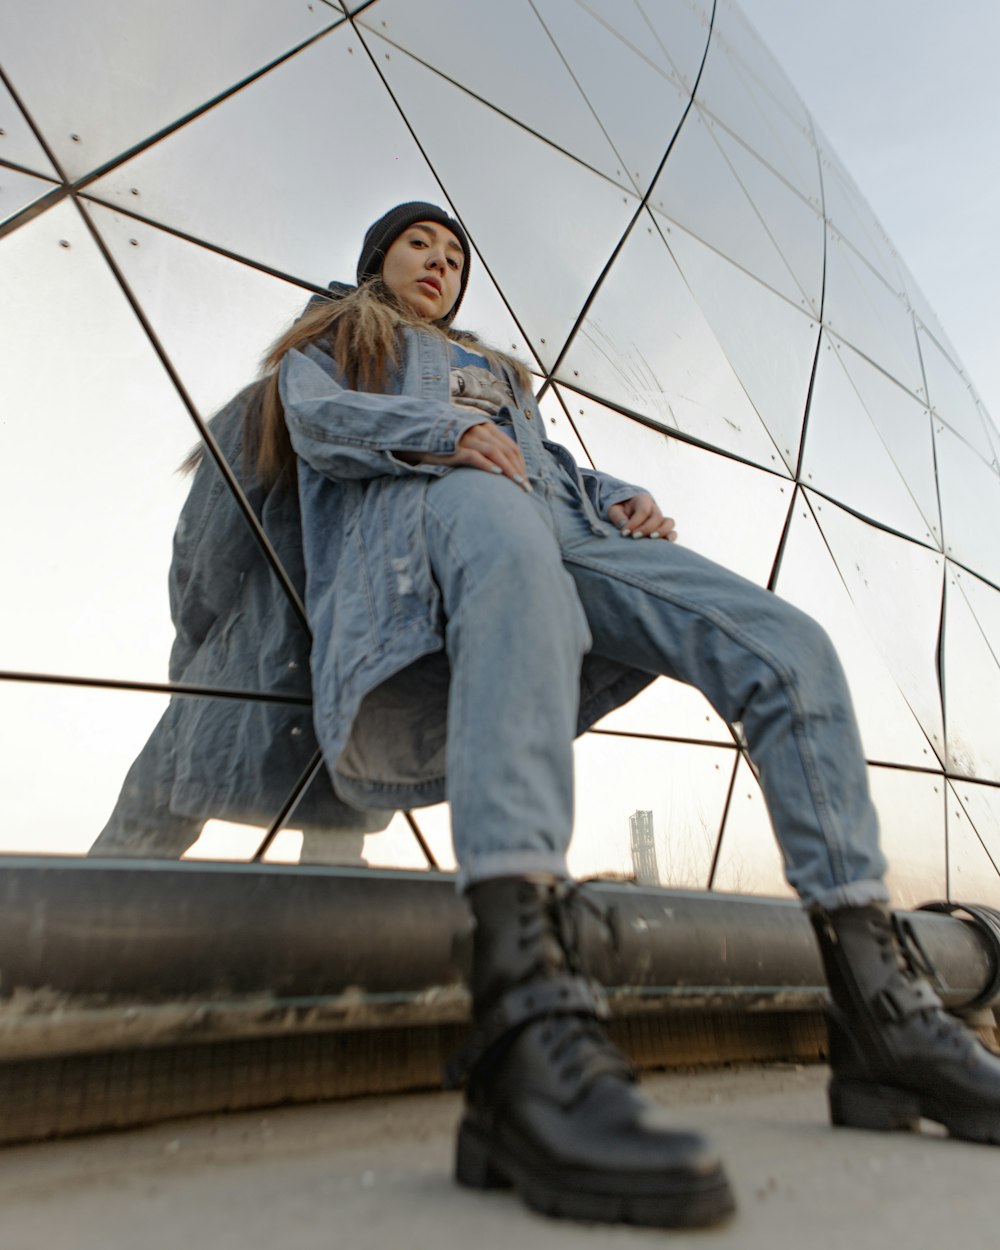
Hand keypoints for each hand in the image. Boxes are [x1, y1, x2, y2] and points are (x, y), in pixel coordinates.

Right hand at [406, 420, 531, 491]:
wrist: (416, 436)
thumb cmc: (444, 443)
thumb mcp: (467, 441)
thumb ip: (484, 448)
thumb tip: (501, 467)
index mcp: (485, 427)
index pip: (510, 446)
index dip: (521, 463)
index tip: (525, 480)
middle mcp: (478, 429)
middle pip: (507, 450)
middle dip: (519, 470)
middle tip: (526, 489)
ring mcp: (466, 437)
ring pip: (495, 452)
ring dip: (509, 470)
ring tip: (517, 485)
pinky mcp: (453, 448)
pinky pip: (474, 456)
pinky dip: (487, 464)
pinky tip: (496, 474)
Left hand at [607, 494, 676, 539]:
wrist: (627, 509)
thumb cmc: (620, 510)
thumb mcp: (614, 509)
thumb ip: (617, 516)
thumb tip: (623, 526)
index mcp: (643, 500)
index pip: (643, 511)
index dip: (634, 523)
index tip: (624, 533)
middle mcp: (655, 508)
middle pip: (657, 517)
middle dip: (646, 528)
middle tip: (634, 536)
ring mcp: (661, 519)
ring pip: (669, 523)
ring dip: (661, 532)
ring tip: (651, 539)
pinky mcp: (664, 529)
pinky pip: (672, 531)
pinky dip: (671, 537)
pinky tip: (666, 543)